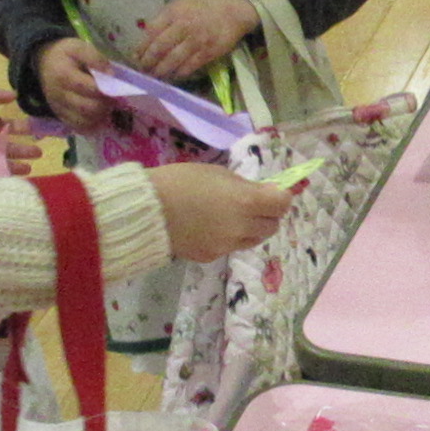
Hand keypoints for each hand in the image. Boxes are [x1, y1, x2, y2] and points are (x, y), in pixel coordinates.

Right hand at [35, 37, 113, 132]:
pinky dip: (91, 126)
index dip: (107, 90)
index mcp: (64, 76)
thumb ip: (95, 58)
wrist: (43, 62)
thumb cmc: (65, 54)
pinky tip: (97, 117)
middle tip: (113, 99)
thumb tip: (111, 75)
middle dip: (105, 105)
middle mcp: (59, 95)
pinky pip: (77, 128)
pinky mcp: (60, 116)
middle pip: (89, 108)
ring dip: (100, 117)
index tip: (116, 87)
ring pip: (84, 122)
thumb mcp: (78, 47)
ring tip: (105, 107)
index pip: (91, 89)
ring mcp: (58, 108)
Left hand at [136, 0, 260, 84]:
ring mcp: (196, 40)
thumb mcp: (180, 7)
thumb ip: (163, 21)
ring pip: (172, 60)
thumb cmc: (201, 9)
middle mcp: (183, 26)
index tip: (135, 57)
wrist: (231, 11)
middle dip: (148, 62)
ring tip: (154, 76)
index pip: (151, 32)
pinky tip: (172, 76)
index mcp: (173, 13)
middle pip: (159, 48)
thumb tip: (145, 40)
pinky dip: (178, 73)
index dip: (141, 47)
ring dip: (160, 71)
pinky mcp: (207, 53)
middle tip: (142, 70)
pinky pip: (188, 67)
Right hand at [148, 162, 289, 261]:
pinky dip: (230, 238)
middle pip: (272, 225)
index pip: (282, 204)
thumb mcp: (217, 173)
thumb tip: (264, 192)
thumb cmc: (180, 181)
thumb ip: (244, 186)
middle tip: (252, 203)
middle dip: (268, 214)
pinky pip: (231, 247)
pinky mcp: (212, 257)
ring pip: (254, 240)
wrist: (146, 211)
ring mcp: (228, 246)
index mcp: (247, 201)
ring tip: (232, 216)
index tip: (271, 192)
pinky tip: (211, 227)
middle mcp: (243, 227)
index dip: (280, 197)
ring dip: (252, 228)